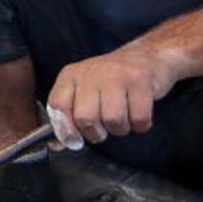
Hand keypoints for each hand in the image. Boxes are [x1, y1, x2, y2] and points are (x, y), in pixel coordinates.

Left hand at [46, 41, 179, 142]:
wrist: (146, 56)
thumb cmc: (111, 81)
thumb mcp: (83, 92)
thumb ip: (68, 118)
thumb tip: (56, 145)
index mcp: (71, 75)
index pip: (58, 105)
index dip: (65, 129)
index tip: (75, 140)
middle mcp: (90, 72)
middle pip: (85, 118)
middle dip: (96, 133)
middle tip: (103, 128)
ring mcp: (116, 74)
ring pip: (113, 120)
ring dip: (120, 128)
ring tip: (123, 118)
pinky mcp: (140, 79)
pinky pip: (138, 118)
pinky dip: (140, 124)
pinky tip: (138, 114)